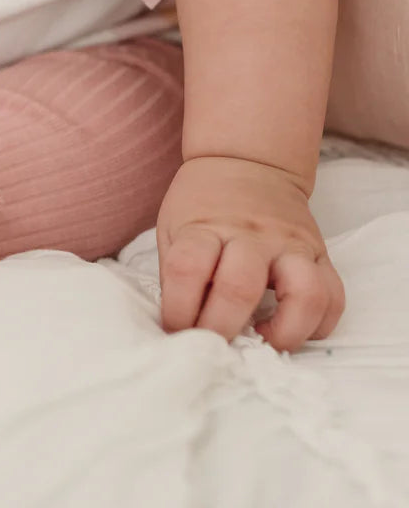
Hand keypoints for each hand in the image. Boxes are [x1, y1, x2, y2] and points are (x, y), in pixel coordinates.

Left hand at [157, 156, 344, 351]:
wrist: (248, 162)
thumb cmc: (203, 203)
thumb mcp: (174, 226)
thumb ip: (177, 271)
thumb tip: (179, 324)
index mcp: (205, 226)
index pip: (188, 270)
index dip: (179, 310)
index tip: (175, 330)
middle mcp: (251, 234)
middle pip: (239, 288)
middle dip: (222, 328)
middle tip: (212, 346)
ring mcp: (290, 244)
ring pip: (304, 294)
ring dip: (284, 331)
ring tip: (262, 340)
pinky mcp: (319, 253)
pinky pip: (333, 296)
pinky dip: (318, 324)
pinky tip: (291, 329)